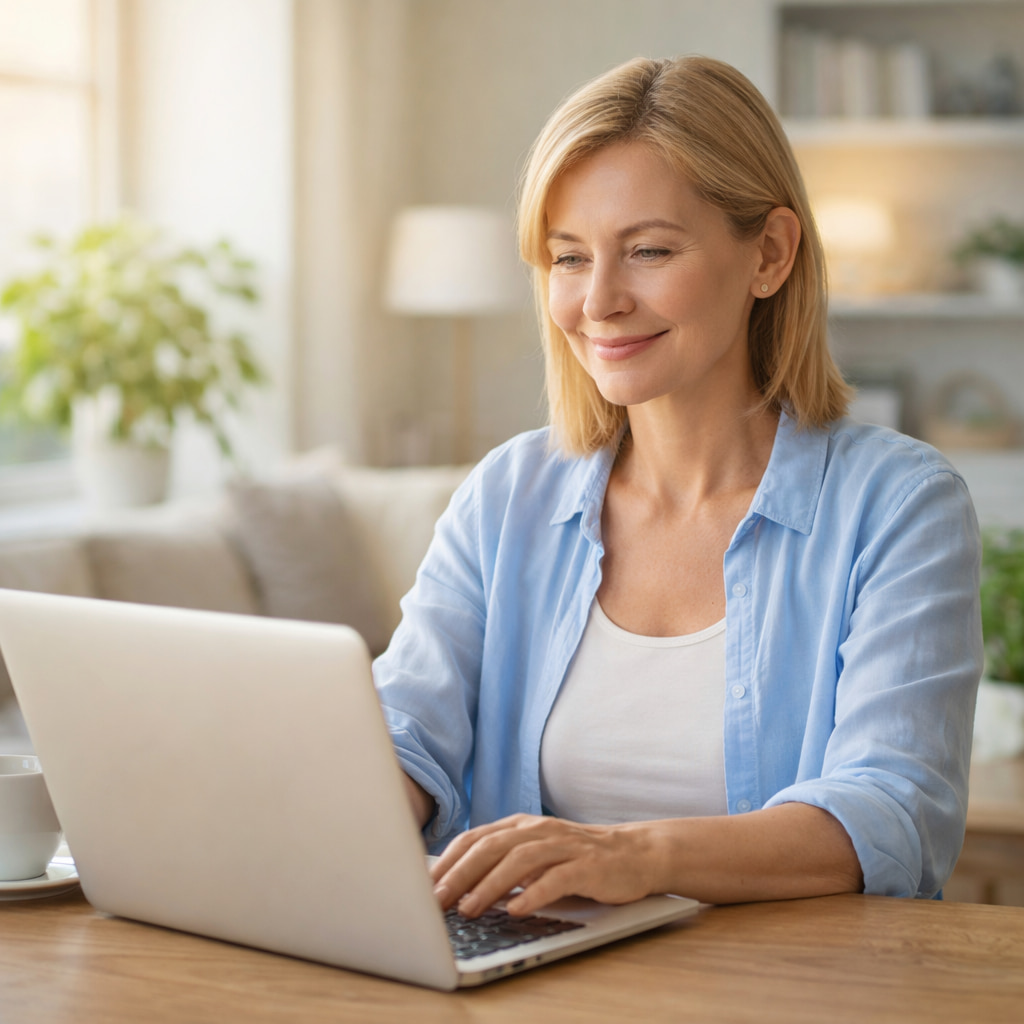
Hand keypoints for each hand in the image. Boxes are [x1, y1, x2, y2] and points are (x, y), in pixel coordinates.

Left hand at [429, 813, 658, 917]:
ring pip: (519, 860)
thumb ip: (503, 864)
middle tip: (436, 901)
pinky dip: (534, 894)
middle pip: (491, 846)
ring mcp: (564, 846)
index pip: (476, 838)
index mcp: (522, 825)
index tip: (424, 886)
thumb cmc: (578, 860)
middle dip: (460, 874)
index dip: (448, 861)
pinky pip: (557, 878)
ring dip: (490, 885)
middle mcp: (539, 830)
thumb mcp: (536, 856)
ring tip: (469, 909)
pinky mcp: (588, 865)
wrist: (635, 853)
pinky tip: (516, 911)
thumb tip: (457, 888)